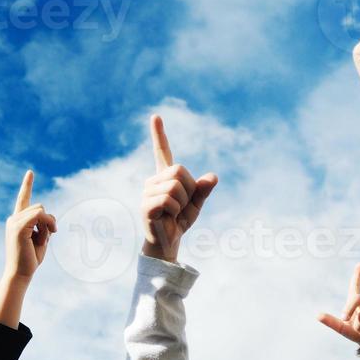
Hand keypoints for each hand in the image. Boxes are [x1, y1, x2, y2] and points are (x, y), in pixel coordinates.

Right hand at [5, 170, 56, 279]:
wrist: (20, 273)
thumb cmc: (30, 259)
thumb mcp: (41, 238)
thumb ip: (43, 225)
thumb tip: (49, 217)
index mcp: (18, 221)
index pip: (23, 199)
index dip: (27, 185)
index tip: (30, 172)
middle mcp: (13, 219)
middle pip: (40, 206)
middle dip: (48, 222)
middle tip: (45, 238)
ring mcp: (14, 222)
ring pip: (41, 210)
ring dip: (47, 226)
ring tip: (40, 241)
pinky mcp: (18, 227)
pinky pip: (39, 216)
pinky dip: (46, 225)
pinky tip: (43, 238)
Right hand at [141, 115, 217, 262]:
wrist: (168, 244)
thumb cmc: (180, 222)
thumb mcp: (197, 204)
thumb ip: (204, 190)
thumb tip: (213, 177)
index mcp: (164, 177)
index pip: (162, 152)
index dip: (159, 134)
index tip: (155, 116)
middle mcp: (153, 181)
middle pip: (180, 170)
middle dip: (189, 189)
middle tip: (182, 206)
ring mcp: (147, 192)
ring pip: (176, 186)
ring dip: (183, 202)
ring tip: (173, 213)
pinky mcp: (146, 205)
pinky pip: (169, 199)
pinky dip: (176, 210)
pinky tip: (167, 218)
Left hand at [317, 263, 359, 344]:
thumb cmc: (357, 335)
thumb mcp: (342, 329)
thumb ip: (331, 322)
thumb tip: (317, 314)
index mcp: (357, 303)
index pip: (356, 287)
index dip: (357, 276)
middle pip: (357, 298)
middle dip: (348, 308)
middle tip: (344, 319)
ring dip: (359, 325)